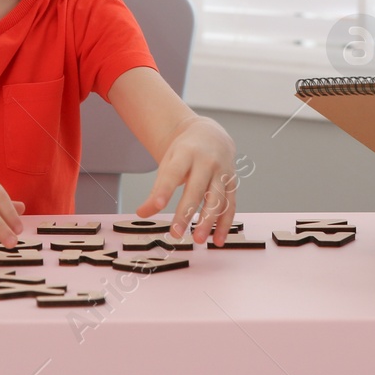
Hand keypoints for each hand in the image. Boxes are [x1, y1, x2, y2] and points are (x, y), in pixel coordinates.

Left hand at [135, 116, 237, 245]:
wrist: (211, 135)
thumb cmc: (185, 152)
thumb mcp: (168, 162)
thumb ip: (157, 189)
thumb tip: (142, 213)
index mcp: (186, 153)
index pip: (174, 172)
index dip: (165, 189)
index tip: (157, 206)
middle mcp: (207, 161)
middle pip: (196, 189)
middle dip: (186, 212)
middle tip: (176, 234)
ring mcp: (222, 172)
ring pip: (217, 199)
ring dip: (208, 221)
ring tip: (198, 240)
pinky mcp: (232, 182)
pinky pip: (230, 205)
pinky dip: (224, 223)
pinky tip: (217, 240)